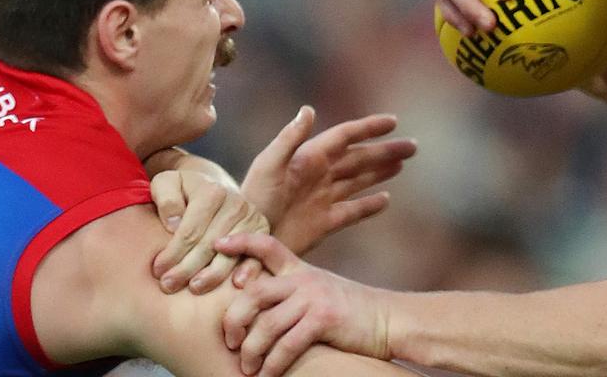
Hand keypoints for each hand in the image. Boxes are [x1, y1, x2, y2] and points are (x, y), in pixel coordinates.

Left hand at [149, 168, 269, 294]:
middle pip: (209, 245)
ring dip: (212, 275)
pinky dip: (249, 269)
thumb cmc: (182, 190)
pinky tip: (237, 284)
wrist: (210, 186)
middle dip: (187, 268)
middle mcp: (235, 203)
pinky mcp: (261, 231)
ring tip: (194, 288)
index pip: (190, 231)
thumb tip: (174, 224)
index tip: (158, 270)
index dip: (173, 253)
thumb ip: (166, 199)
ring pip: (230, 254)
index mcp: (211, 191)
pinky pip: (256, 254)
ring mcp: (251, 217)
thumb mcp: (165, 183)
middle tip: (168, 285)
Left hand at [216, 233, 388, 376]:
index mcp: (300, 269)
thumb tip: (255, 305)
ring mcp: (314, 298)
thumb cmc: (350, 310)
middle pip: (253, 292)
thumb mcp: (320, 289)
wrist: (388, 319)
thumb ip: (292, 289)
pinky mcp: (324, 319)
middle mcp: (304, 279)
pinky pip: (287, 344)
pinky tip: (268, 375)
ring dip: (252, 351)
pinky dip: (273, 364)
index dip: (241, 241)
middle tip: (230, 342)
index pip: (267, 246)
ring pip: (266, 324)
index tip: (218, 244)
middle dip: (234, 320)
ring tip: (248, 368)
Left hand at [241, 106, 414, 262]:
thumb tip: (309, 109)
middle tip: (413, 146)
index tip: (393, 122)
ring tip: (402, 163)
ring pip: (359, 181)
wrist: (247, 240)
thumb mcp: (268, 165)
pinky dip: (369, 206)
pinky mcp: (323, 224)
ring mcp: (322, 199)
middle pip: (359, 158)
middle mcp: (318, 175)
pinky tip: (385, 200)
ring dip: (381, 171)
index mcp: (308, 158)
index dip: (369, 128)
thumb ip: (289, 139)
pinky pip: (352, 211)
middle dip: (385, 151)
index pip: (345, 137)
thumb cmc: (251, 200)